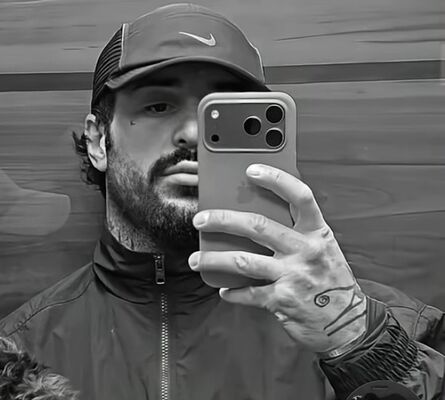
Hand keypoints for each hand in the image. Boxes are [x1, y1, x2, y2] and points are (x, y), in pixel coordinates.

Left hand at [189, 163, 367, 353]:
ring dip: (214, 259)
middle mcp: (305, 250)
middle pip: (258, 226)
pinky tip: (224, 290)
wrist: (349, 322)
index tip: (252, 170)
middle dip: (223, 220)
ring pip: (243, 261)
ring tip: (197, 259)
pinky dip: (232, 292)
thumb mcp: (323, 249)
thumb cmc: (332, 281)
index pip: (299, 196)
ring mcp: (293, 275)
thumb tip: (259, 216)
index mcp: (316, 233)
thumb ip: (297, 232)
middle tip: (201, 220)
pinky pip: (248, 293)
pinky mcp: (282, 300)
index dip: (276, 179)